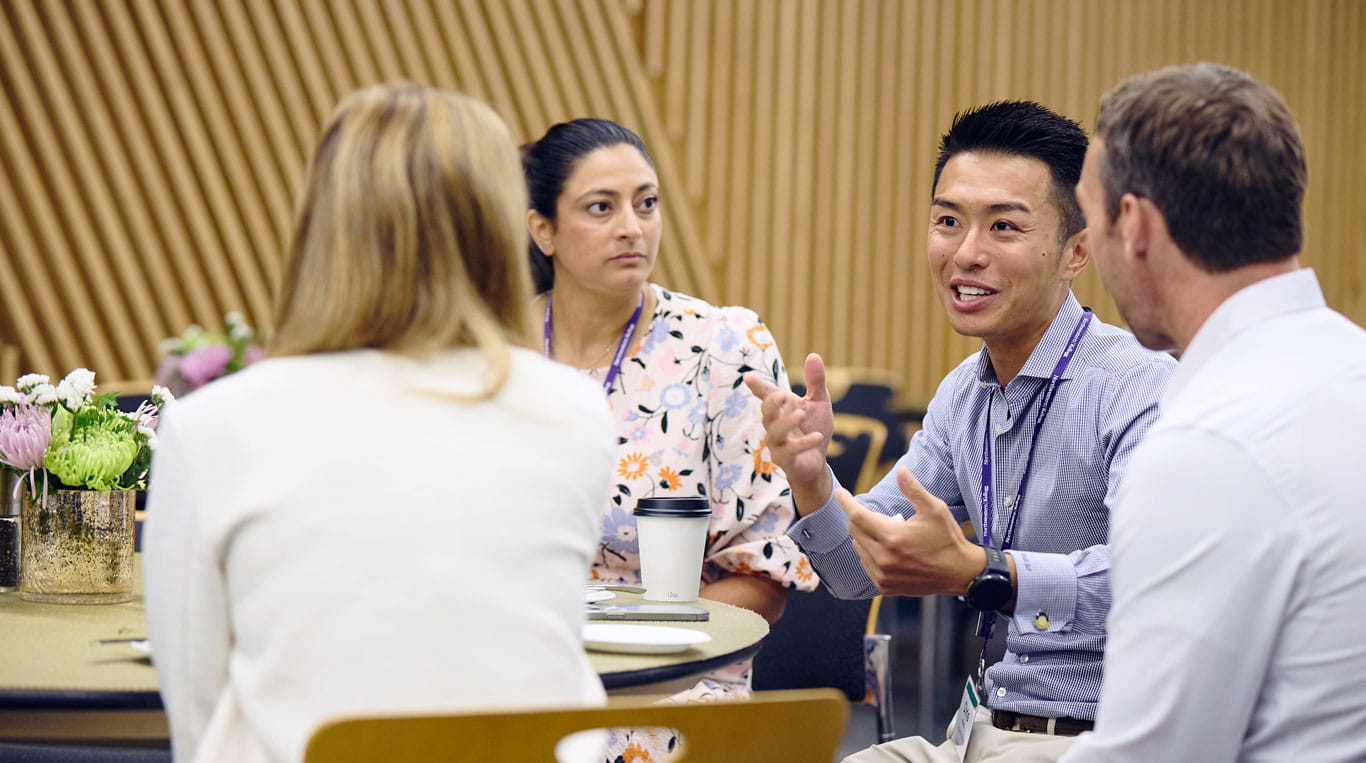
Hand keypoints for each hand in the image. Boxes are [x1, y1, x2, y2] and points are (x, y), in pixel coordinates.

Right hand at [743, 353, 835, 492]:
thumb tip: (813, 355)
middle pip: (766, 413)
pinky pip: (790, 451)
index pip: (766, 396)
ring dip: (787, 423)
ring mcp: (777, 444)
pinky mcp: (786, 460)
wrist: (817, 461)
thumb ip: (815, 382)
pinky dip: (804, 443)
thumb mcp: (818, 402)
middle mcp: (774, 425)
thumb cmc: (814, 428)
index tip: (748, 377)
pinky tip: (817, 437)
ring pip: (775, 433)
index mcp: (780, 409)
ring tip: (801, 414)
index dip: (757, 386)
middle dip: (772, 404)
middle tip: (783, 395)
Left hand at [836, 467, 982, 596]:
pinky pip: (865, 564)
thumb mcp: (935, 509)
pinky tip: (887, 550)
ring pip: (858, 547)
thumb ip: (913, 490)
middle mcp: (883, 558)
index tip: (840, 492)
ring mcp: (882, 575)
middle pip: (855, 531)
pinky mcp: (884, 586)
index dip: (846, 502)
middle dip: (860, 518)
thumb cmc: (948, 538)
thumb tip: (901, 470)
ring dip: (865, 536)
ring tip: (889, 534)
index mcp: (893, 537)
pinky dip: (870, 553)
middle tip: (882, 516)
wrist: (960, 573)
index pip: (857, 516)